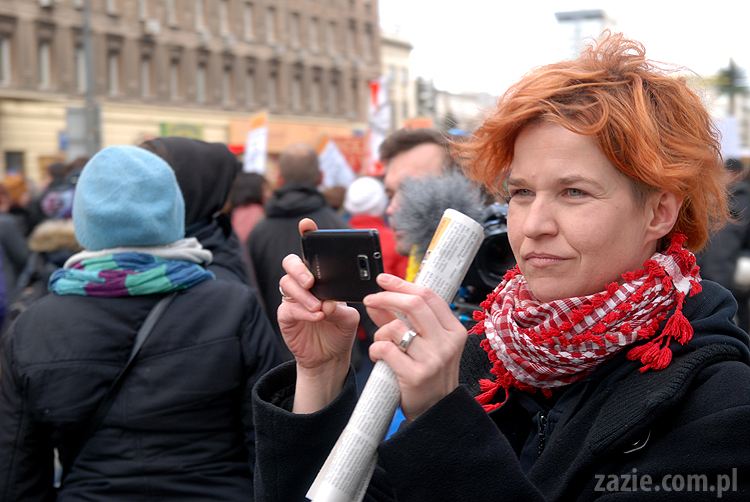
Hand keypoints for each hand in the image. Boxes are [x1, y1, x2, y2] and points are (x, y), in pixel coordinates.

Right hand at [277, 218, 359, 412]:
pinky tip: (317, 316)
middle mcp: (304, 282)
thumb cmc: (341, 329)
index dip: (307, 234)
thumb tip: (329, 301)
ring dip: (303, 295)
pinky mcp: (286, 315)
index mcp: (321, 275)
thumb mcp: (351, 315)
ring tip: (319, 307)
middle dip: (298, 268)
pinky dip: (303, 311)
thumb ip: (342, 306)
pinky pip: (288, 307)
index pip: (311, 250)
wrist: (331, 356)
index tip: (307, 224)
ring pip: (286, 284)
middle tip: (311, 280)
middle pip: (290, 263)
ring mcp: (292, 298)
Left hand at [365, 274, 467, 421]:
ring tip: (380, 343)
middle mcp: (447, 342)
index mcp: (453, 330)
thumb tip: (378, 298)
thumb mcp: (423, 344)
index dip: (402, 284)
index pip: (428, 295)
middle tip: (371, 299)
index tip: (383, 280)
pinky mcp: (416, 375)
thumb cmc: (429, 376)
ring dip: (380, 332)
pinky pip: (386, 349)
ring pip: (396, 327)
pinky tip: (378, 356)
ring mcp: (433, 359)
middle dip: (386, 297)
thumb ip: (399, 319)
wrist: (435, 412)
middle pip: (414, 304)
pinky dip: (375, 349)